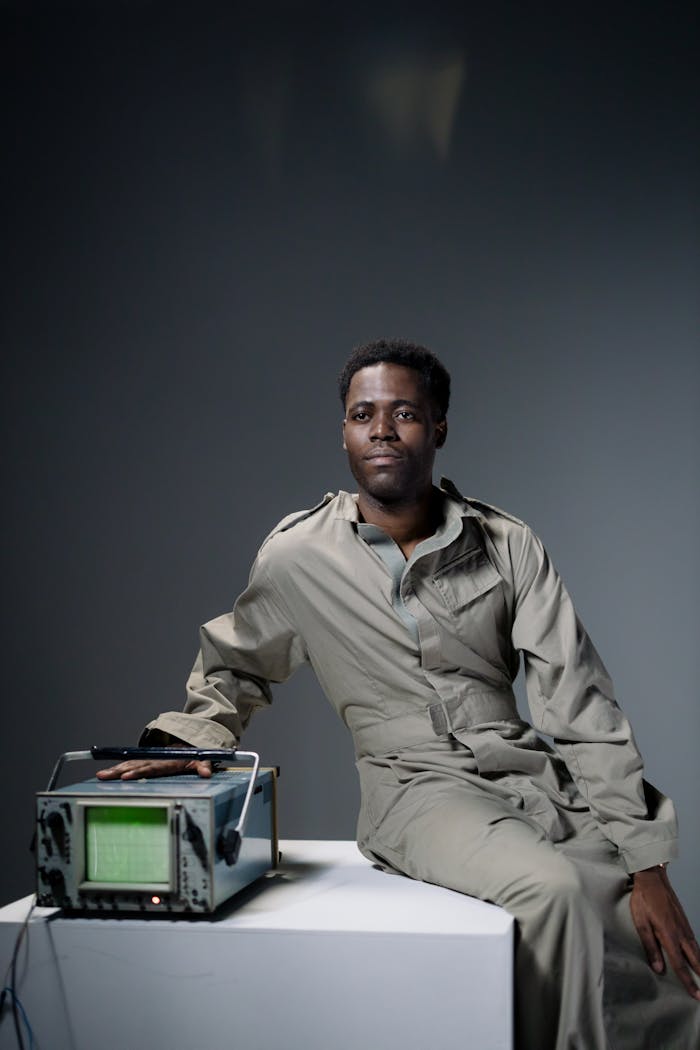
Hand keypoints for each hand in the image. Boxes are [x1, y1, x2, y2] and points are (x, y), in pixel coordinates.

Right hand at [96, 743, 212, 780]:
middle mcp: (154, 759)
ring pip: (129, 764)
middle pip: (135, 765)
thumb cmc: (193, 754)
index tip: (126, 776)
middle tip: (105, 776)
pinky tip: (106, 774)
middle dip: (119, 771)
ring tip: (100, 775)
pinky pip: (130, 764)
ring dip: (115, 770)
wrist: (188, 743)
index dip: (138, 772)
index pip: (150, 768)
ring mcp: (149, 759)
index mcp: (166, 761)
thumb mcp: (202, 759)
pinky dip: (118, 768)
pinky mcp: (145, 761)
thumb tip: (207, 773)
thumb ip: (203, 766)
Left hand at [630, 866, 699, 999]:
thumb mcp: (641, 922)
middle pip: (693, 959)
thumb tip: (659, 968)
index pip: (680, 964)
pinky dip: (698, 952)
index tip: (695, 994)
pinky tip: (697, 956)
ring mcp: (684, 925)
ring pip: (696, 950)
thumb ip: (650, 946)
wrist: (652, 878)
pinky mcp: (683, 920)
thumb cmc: (643, 899)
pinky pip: (693, 940)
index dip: (687, 981)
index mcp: (669, 934)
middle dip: (699, 977)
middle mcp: (680, 932)